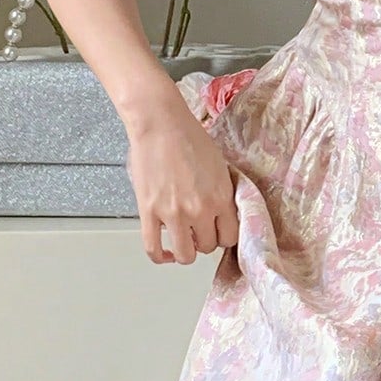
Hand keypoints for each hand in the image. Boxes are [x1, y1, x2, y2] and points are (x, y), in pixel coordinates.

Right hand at [126, 104, 240, 264]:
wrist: (160, 123)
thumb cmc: (189, 136)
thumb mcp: (220, 166)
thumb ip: (222, 193)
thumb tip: (222, 213)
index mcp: (221, 198)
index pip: (231, 237)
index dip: (224, 235)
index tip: (218, 230)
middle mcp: (200, 210)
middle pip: (209, 247)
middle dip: (205, 240)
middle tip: (198, 229)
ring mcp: (174, 214)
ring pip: (186, 255)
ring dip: (186, 251)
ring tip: (183, 239)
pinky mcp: (149, 213)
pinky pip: (154, 249)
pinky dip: (161, 257)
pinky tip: (166, 252)